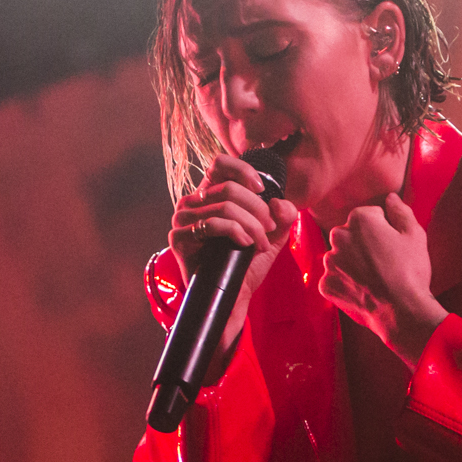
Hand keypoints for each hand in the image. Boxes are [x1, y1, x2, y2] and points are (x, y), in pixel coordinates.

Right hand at [169, 153, 298, 347]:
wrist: (233, 296)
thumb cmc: (246, 263)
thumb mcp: (272, 236)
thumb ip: (282, 216)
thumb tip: (280, 203)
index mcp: (209, 194)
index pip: (220, 164)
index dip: (243, 170)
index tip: (262, 189)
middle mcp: (192, 202)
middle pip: (228, 188)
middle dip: (257, 209)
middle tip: (269, 229)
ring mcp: (182, 219)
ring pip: (224, 206)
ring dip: (251, 225)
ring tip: (260, 243)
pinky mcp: (179, 238)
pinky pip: (212, 224)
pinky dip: (235, 232)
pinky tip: (245, 244)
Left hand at [323, 192, 446, 365]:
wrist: (401, 312)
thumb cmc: (410, 271)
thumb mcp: (415, 234)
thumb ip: (400, 211)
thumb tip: (390, 198)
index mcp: (359, 219)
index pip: (370, 215)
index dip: (385, 229)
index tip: (393, 244)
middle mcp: (338, 236)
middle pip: (351, 234)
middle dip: (364, 244)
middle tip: (385, 262)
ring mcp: (330, 263)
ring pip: (341, 256)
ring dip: (353, 263)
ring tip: (375, 278)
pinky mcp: (326, 285)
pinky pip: (336, 278)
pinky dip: (347, 283)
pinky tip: (364, 290)